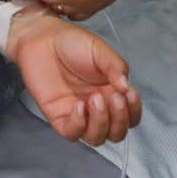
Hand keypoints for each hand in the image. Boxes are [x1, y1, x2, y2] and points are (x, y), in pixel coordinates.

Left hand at [8, 16, 142, 146]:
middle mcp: (97, 108)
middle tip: (114, 98)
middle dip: (120, 120)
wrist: (43, 38)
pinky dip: (79, 124)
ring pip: (96, 138)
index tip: (130, 93)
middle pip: (116, 133)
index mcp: (111, 94)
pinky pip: (72, 134)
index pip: (130, 116)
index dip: (133, 111)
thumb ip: (116, 67)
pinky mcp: (58, 117)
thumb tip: (126, 87)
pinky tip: (79, 105)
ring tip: (95, 98)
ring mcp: (78, 115)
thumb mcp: (100, 51)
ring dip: (101, 123)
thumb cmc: (72, 43)